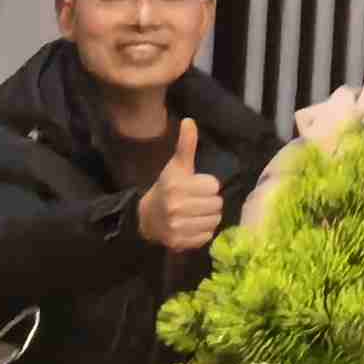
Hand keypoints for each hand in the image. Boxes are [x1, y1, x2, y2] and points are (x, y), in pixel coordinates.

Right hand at [136, 119, 223, 252]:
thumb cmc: (167, 188)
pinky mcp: (179, 242)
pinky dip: (202, 232)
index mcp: (176, 185)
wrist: (145, 218)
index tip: (196, 187)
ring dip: (208, 217)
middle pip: (217, 204)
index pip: (214, 186)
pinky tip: (191, 226)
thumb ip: (186, 145)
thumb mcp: (176, 166)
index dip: (208, 186)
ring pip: (214, 221)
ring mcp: (176, 226)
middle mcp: (175, 206)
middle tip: (196, 201)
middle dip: (210, 202)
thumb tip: (189, 120)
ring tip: (195, 214)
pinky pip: (207, 236)